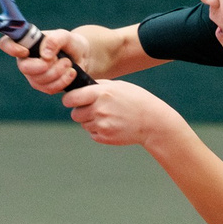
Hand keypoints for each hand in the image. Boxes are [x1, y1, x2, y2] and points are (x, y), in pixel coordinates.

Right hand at [0, 30, 87, 93]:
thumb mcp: (66, 36)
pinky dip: (63, 81)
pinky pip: (49, 89)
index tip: (27, 51)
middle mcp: (25, 60)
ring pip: (39, 80)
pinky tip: (71, 73)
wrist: (82, 57)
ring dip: (58, 72)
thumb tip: (45, 54)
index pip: (6, 44)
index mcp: (25, 43)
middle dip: (45, 66)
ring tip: (69, 63)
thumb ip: (55, 40)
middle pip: (24, 68)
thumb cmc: (70, 43)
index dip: (11, 48)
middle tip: (63, 59)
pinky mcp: (43, 86)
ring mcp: (33, 75)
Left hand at [61, 78, 179, 146]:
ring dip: (91, 121)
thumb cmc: (137, 100)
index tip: (72, 100)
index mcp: (102, 93)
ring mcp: (101, 125)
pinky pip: (92, 134)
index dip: (70, 99)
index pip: (71, 98)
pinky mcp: (104, 137)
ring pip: (83, 124)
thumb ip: (99, 85)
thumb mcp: (120, 86)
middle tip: (94, 109)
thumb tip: (81, 86)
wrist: (152, 122)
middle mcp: (99, 109)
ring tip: (108, 117)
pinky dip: (98, 130)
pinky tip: (112, 125)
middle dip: (81, 111)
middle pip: (75, 114)